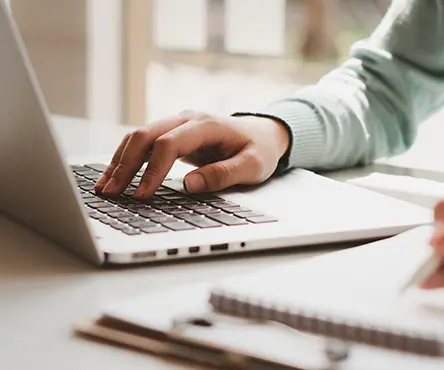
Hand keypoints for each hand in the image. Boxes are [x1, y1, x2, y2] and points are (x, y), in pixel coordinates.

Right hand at [94, 111, 289, 197]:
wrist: (262, 133)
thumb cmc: (259, 150)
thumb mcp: (252, 166)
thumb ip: (223, 174)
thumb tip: (190, 184)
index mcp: (207, 125)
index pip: (170, 144)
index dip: (153, 169)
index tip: (142, 194)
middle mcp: (187, 119)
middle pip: (146, 135)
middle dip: (125, 164)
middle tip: (110, 192)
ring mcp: (177, 124)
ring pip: (138, 137)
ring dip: (119, 161)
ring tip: (104, 188)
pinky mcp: (171, 133)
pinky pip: (143, 143)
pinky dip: (126, 159)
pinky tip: (114, 176)